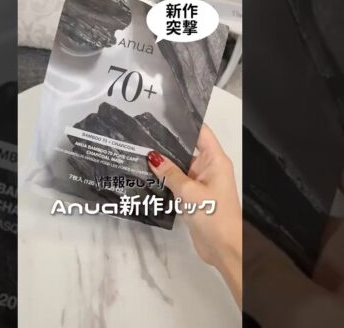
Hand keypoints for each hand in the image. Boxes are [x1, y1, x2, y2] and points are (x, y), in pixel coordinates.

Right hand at [147, 124, 241, 307]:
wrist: (224, 250)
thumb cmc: (213, 215)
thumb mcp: (190, 192)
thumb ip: (170, 174)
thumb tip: (151, 157)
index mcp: (215, 160)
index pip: (200, 133)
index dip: (184, 122)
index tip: (163, 113)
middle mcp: (208, 168)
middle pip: (186, 149)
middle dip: (167, 143)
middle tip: (142, 133)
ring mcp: (200, 183)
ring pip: (179, 167)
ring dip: (164, 163)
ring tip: (138, 151)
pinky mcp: (193, 197)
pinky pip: (177, 182)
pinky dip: (165, 179)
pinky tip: (146, 174)